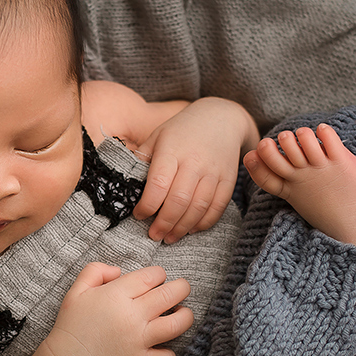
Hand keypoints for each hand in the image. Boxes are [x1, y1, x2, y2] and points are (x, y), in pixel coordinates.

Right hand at [46, 263, 192, 355]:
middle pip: (172, 294)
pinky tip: (165, 347)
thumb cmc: (73, 322)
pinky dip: (170, 354)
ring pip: (177, 324)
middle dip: (182, 288)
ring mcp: (138, 339)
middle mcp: (132, 315)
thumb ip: (96, 270)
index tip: (155, 279)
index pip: (153, 276)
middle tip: (180, 289)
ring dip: (185, 316)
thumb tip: (119, 270)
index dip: (158, 274)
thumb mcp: (77, 289)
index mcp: (117, 294)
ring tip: (181, 313)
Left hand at [133, 97, 258, 242]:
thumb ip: (143, 159)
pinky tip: (190, 229)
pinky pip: (217, 207)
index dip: (147, 204)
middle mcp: (194, 162)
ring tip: (169, 237)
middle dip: (164, 223)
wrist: (221, 118)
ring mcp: (214, 172)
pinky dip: (203, 223)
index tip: (139, 215)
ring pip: (198, 207)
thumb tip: (126, 184)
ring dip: (182, 227)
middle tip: (153, 235)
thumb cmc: (183, 130)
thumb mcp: (158, 136)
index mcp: (172, 150)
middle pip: (179, 200)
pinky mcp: (229, 180)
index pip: (158, 183)